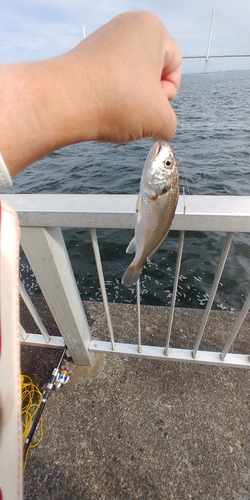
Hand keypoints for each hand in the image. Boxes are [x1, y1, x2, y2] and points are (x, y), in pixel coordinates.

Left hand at [72, 11, 181, 142]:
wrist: (62, 103)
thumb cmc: (116, 102)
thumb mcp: (160, 119)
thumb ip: (170, 123)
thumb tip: (160, 127)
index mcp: (151, 27)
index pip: (175, 67)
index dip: (167, 95)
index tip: (150, 106)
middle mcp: (125, 25)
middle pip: (151, 72)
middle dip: (147, 97)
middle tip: (133, 113)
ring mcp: (101, 39)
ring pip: (129, 79)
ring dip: (128, 101)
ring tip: (114, 113)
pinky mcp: (83, 57)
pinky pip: (108, 82)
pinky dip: (109, 98)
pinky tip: (99, 110)